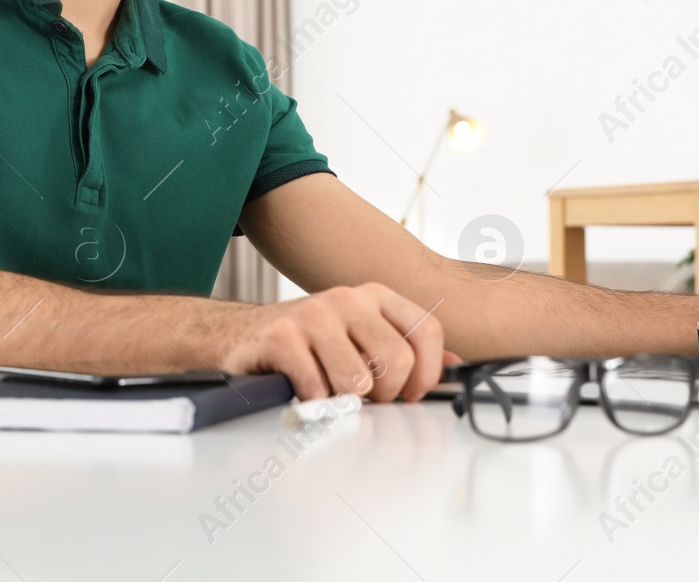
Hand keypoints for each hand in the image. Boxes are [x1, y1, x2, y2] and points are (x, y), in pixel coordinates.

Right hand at [216, 282, 446, 401]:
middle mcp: (348, 298)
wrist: (241, 337)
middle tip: (364, 398)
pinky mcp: (282, 335)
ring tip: (330, 391)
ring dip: (344, 401)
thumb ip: (407, 349)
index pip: (426, 331)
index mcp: (375, 297)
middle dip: (385, 395)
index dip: (427, 372)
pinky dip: (313, 401)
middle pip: (397, 360)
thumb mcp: (362, 338)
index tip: (410, 393)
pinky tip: (302, 389)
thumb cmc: (307, 344)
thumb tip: (457, 366)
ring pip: (357, 380)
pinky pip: (317, 388)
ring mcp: (314, 314)